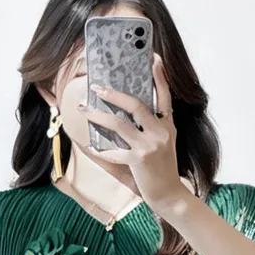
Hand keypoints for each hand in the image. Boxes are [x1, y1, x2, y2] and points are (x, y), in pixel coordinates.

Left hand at [79, 53, 185, 213]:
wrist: (170, 196)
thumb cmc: (163, 170)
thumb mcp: (164, 144)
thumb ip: (152, 128)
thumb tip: (127, 114)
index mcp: (167, 125)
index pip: (165, 95)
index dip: (160, 77)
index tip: (154, 58)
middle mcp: (160, 132)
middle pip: (136, 104)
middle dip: (114, 94)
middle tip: (98, 87)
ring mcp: (149, 146)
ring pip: (119, 124)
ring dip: (98, 116)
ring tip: (84, 109)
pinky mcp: (139, 161)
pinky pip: (114, 152)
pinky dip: (100, 151)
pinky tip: (91, 148)